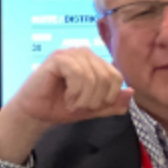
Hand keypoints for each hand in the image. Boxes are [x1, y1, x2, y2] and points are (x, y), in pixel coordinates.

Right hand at [0, 47, 134, 163]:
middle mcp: (85, 53)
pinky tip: (65, 96)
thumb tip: (131, 92)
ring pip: (93, 77)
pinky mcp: (58, 58)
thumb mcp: (93, 109)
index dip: (109, 97)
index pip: (117, 76)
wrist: (37, 113)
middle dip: (95, 99)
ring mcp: (71, 53)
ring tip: (71, 102)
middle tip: (80, 106)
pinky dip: (74, 91)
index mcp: (95, 62)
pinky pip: (77, 74)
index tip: (93, 106)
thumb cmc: (61, 107)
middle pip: (107, 77)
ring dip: (83, 98)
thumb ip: (113, 103)